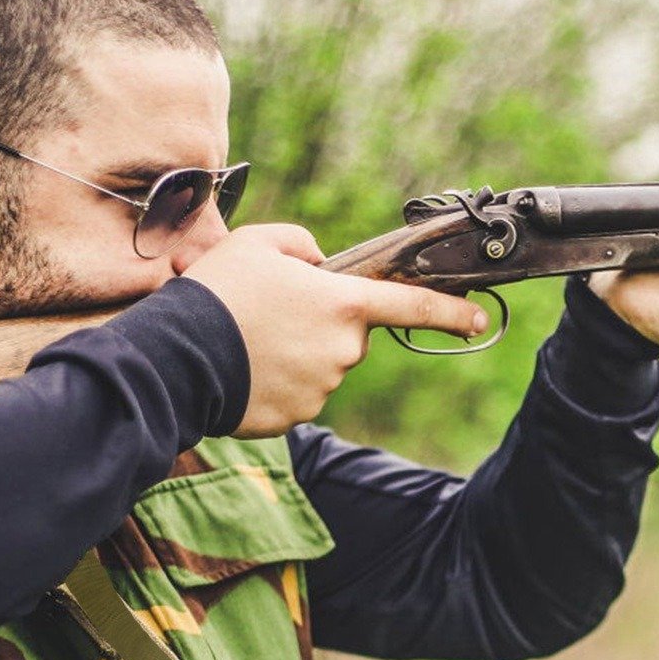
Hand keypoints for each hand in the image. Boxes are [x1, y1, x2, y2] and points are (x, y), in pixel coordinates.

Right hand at [181, 224, 487, 436]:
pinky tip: (244, 369)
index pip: (413, 306)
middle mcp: (344, 350)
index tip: (479, 320)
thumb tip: (318, 267)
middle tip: (270, 314)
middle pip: (348, 335)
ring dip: (293, 354)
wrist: (179, 357)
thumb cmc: (219, 293)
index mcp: (344, 303)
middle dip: (320, 325)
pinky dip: (275, 383)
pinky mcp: (299, 416)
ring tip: (248, 341)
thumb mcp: (259, 242)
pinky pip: (296, 395)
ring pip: (320, 366)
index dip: (451, 312)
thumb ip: (302, 245)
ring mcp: (324, 388)